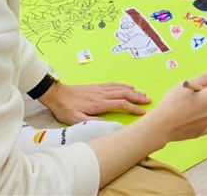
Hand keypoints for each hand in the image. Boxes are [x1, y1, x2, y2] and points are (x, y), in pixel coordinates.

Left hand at [38, 81, 152, 123]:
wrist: (57, 94)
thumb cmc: (66, 108)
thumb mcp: (76, 119)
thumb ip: (92, 121)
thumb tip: (109, 123)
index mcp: (99, 103)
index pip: (121, 104)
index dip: (133, 108)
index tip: (143, 112)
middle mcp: (102, 94)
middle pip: (124, 94)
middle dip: (138, 97)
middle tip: (149, 100)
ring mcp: (100, 89)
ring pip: (121, 88)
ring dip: (133, 91)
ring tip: (143, 94)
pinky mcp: (97, 86)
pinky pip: (114, 84)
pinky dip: (124, 85)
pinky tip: (129, 86)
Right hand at [147, 71, 206, 141]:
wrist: (162, 124)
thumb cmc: (173, 102)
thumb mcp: (187, 84)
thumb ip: (203, 78)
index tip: (200, 86)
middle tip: (194, 96)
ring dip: (206, 107)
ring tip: (189, 107)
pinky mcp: (201, 132)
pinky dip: (202, 120)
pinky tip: (190, 118)